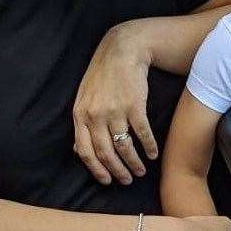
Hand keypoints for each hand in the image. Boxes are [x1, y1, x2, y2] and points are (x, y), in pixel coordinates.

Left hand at [72, 24, 156, 184]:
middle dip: (117, 171)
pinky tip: (153, 153)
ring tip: (141, 171)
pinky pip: (142, 133)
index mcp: (80, 114)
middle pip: (106, 153)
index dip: (97, 170)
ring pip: (124, 147)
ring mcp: (115, 110)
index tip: (107, 181)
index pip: (85, 151)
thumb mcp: (84, 96)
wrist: (123, 50)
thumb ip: (81, 123)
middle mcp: (96, 115)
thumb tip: (78, 150)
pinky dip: (149, 146)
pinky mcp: (134, 105)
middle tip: (127, 180)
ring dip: (134, 163)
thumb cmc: (103, 74)